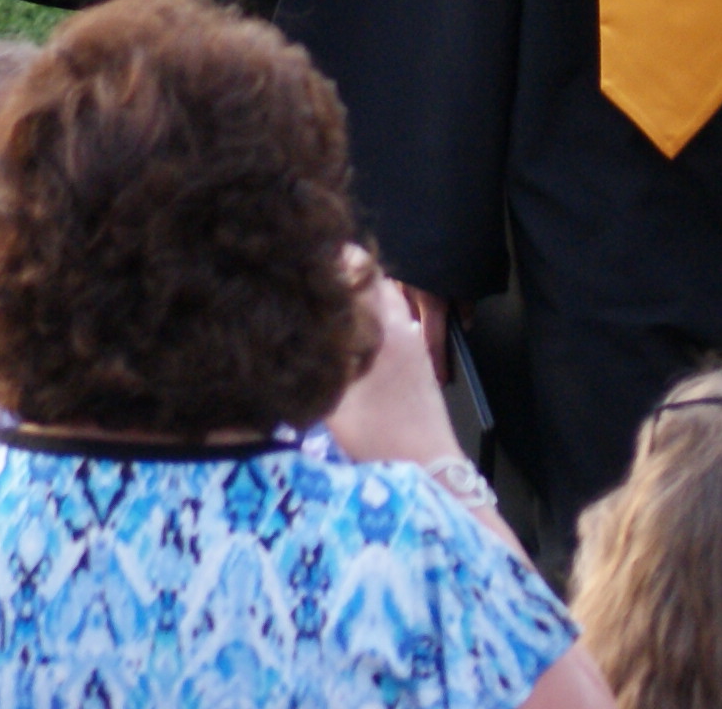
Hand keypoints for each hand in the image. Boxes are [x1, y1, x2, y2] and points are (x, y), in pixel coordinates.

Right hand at [322, 249, 460, 469]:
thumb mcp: (334, 401)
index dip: (336, 257)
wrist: (428, 463)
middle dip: (346, 276)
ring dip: (362, 300)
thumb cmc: (380, 437)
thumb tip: (293, 336)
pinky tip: (354, 343)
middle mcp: (402, 327)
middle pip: (375, 282)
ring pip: (387, 304)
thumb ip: (317, 361)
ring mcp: (414, 343)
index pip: (363, 270)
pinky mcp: (420, 361)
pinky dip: (374, 321)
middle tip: (315, 284)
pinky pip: (395, 324)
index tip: (310, 258)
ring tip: (331, 313)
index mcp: (383, 328)